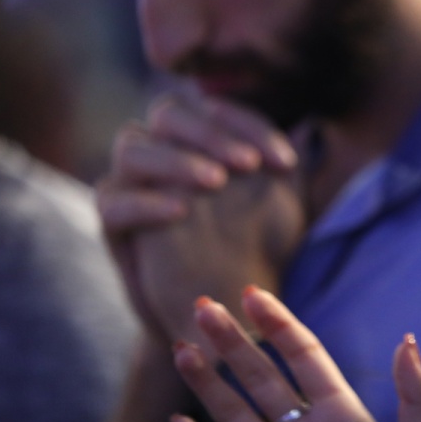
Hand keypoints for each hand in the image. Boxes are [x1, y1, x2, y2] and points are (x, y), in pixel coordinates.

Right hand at [99, 94, 298, 231]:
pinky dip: (144, 201)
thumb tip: (310, 129)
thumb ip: (286, 172)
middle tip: (247, 165)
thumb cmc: (253, 250)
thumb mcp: (280, 208)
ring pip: (132, 147)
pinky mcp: (112, 224)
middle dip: (210, 133)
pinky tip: (179, 212)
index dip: (252, 126)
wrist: (219, 312)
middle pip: (167, 113)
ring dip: (175, 159)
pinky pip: (111, 201)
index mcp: (198, 138)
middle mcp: (159, 151)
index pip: (216, 109)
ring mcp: (129, 184)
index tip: (287, 163)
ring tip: (215, 182)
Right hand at [170, 286, 420, 421]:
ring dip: (206, 382)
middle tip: (201, 304)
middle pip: (262, 376)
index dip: (278, 323)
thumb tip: (408, 341)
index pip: (304, 356)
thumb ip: (416, 400)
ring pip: (235, 414)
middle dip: (232, 340)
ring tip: (180, 348)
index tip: (250, 293)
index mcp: (343, 415)